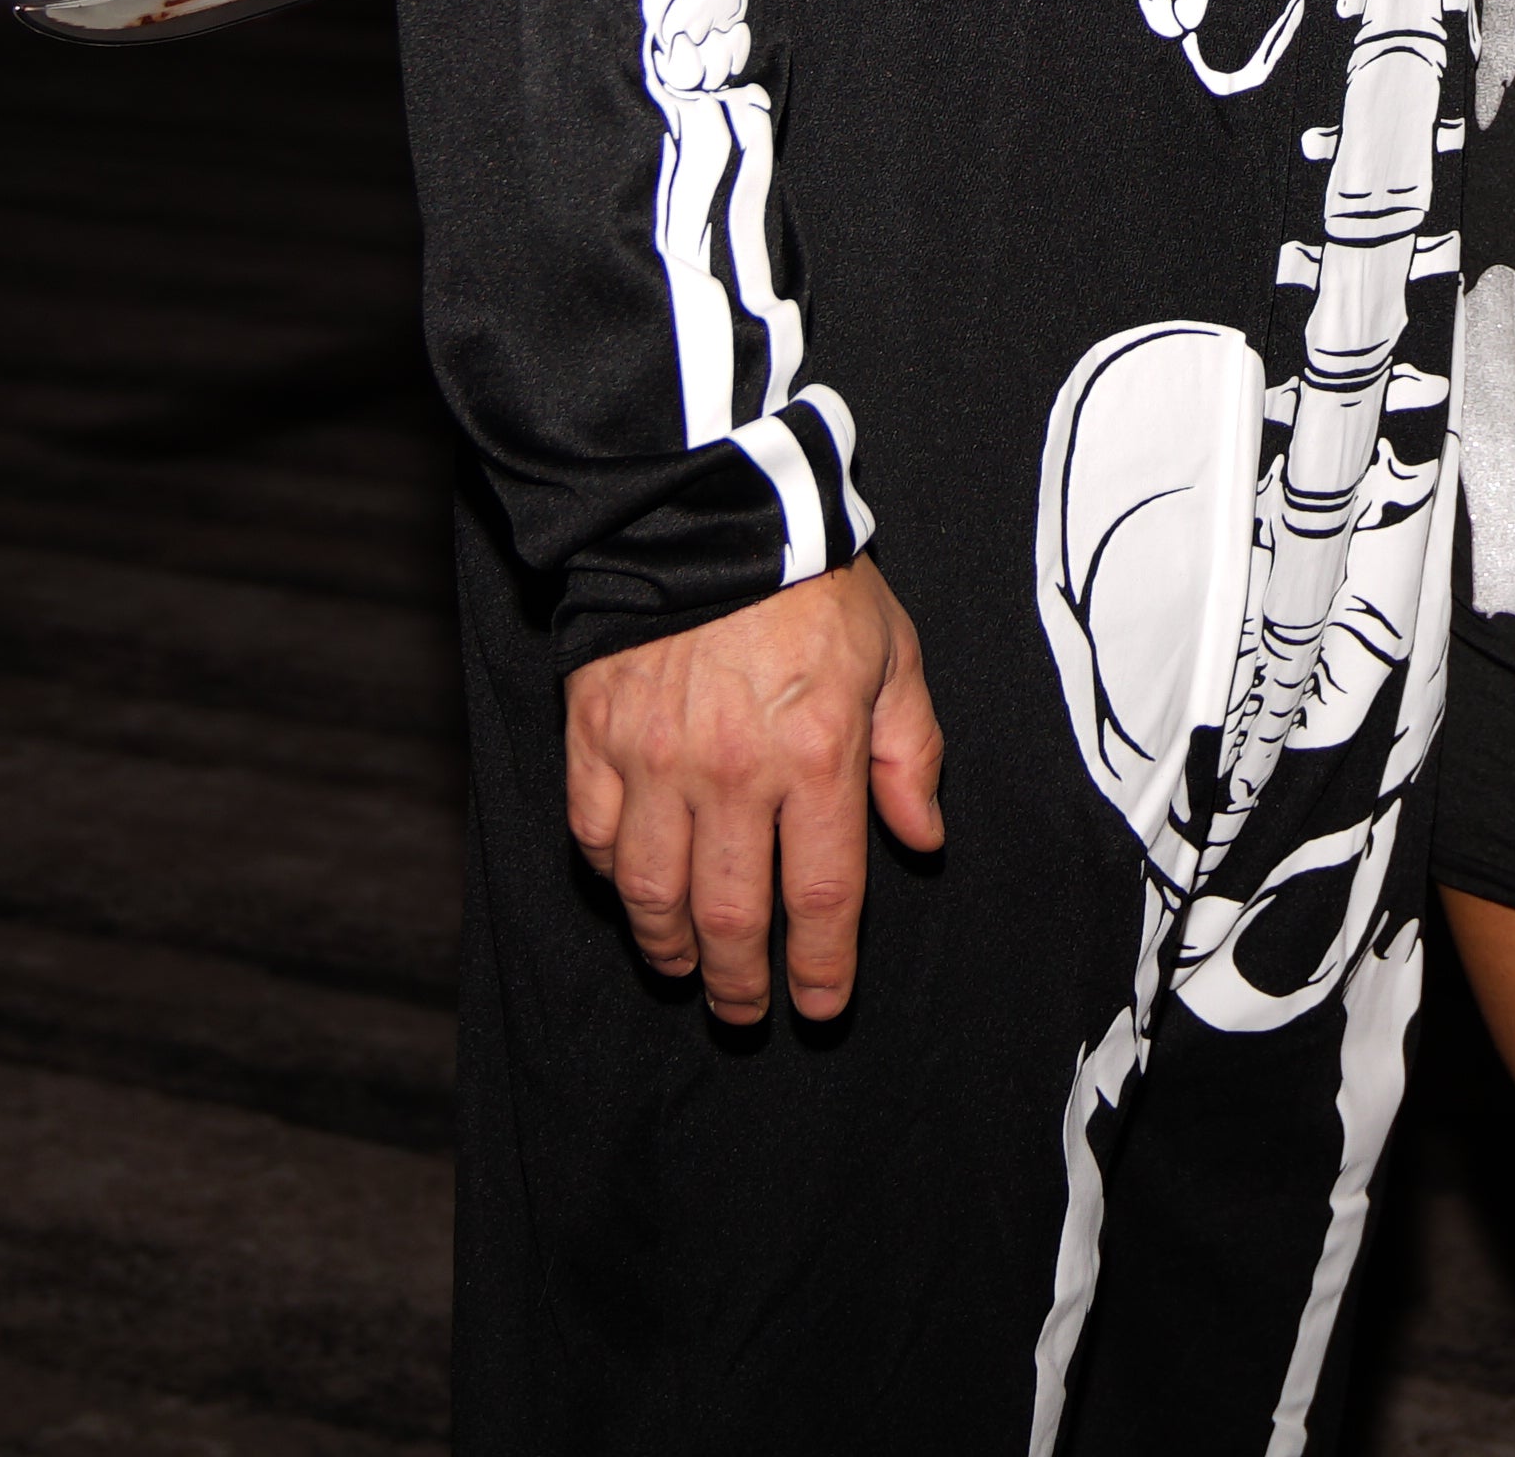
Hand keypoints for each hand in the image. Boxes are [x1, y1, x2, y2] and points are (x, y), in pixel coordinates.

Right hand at [563, 563, 946, 1024]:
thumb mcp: (894, 653)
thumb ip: (910, 752)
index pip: (822, 895)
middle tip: (744, 1011)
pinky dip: (610, 874)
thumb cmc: (811, 577)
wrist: (706, 504)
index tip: (819, 1004)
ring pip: (652, 891)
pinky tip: (631, 890)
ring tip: (685, 968)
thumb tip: (922, 840)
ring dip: (670, 946)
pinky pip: (593, 833)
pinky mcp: (593, 734)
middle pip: (732, 915)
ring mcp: (653, 756)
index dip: (822, 966)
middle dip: (741, 982)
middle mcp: (732, 770)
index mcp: (816, 753)